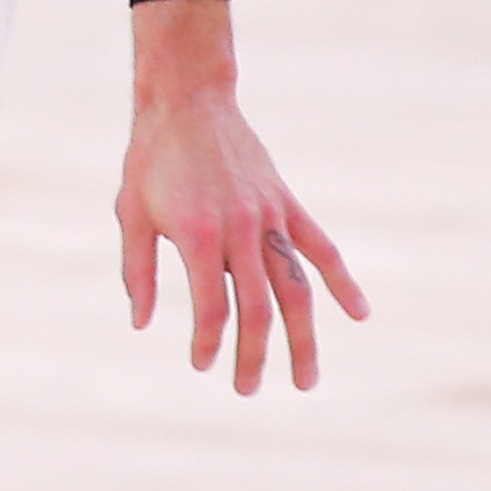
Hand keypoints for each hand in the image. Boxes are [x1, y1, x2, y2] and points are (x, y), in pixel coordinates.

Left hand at [115, 11, 367, 394]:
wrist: (189, 101)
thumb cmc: (151, 160)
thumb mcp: (131, 213)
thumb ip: (138, 270)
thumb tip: (141, 324)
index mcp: (197, 235)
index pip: (212, 306)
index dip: (208, 341)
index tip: (202, 364)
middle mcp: (241, 230)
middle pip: (258, 308)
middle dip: (255, 355)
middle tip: (248, 389)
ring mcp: (269, 218)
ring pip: (296, 288)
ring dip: (303, 337)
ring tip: (306, 379)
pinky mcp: (286, 204)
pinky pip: (321, 248)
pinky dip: (342, 282)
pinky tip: (359, 313)